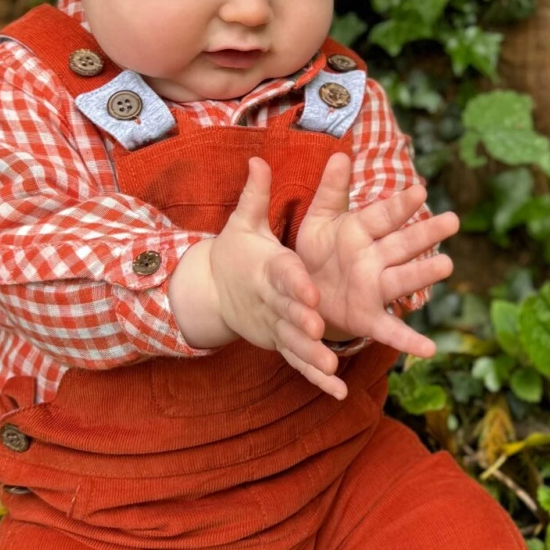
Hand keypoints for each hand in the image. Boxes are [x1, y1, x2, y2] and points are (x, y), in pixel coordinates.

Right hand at [168, 158, 349, 399]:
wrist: (212, 290)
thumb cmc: (237, 253)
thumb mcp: (243, 223)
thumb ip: (256, 195)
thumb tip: (257, 159)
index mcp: (269, 268)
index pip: (283, 275)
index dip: (295, 284)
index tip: (310, 289)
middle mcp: (271, 301)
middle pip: (289, 312)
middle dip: (303, 321)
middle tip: (319, 328)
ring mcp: (274, 326)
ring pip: (293, 343)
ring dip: (310, 356)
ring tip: (330, 368)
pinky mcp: (278, 343)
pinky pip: (298, 363)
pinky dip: (316, 379)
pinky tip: (338, 391)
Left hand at [294, 152, 458, 358]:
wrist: (301, 293)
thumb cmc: (315, 252)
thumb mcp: (318, 219)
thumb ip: (330, 190)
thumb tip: (340, 153)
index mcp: (361, 231)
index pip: (384, 214)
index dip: (400, 204)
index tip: (418, 190)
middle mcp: (375, 258)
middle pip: (403, 244)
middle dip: (425, 233)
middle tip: (452, 220)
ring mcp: (375, 289)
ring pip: (403, 279)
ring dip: (424, 274)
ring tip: (447, 265)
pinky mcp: (368, 317)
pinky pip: (391, 330)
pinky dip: (410, 341)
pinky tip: (431, 350)